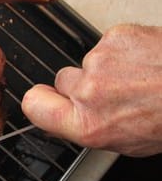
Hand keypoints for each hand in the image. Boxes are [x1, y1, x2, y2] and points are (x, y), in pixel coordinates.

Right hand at [22, 24, 161, 156]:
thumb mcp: (127, 143)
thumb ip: (89, 128)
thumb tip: (70, 118)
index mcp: (88, 125)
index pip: (33, 105)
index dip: (39, 102)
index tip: (46, 100)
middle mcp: (89, 93)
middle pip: (62, 81)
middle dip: (81, 85)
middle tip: (111, 90)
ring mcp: (100, 62)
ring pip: (89, 62)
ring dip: (108, 68)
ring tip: (139, 76)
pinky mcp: (116, 37)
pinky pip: (109, 44)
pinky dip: (124, 51)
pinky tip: (145, 61)